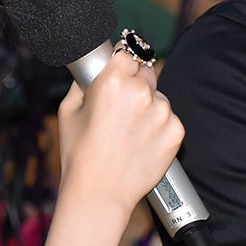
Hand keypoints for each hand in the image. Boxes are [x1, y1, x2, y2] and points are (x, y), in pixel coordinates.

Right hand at [56, 57, 184, 212]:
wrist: (99, 193)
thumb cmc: (80, 154)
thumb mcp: (68, 110)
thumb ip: (84, 82)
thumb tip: (92, 68)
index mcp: (114, 80)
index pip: (128, 52)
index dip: (121, 63)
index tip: (119, 71)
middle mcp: (142, 92)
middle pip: (146, 72)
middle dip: (135, 85)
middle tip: (120, 109)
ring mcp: (162, 112)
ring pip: (159, 98)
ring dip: (149, 108)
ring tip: (129, 133)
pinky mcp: (176, 132)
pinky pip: (170, 120)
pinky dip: (160, 128)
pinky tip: (141, 143)